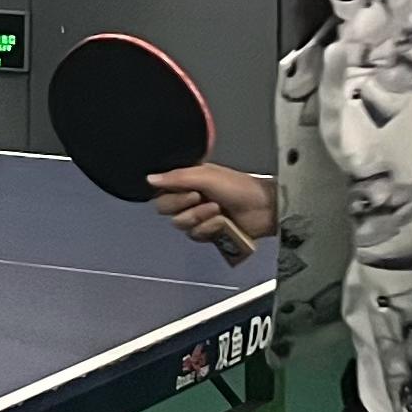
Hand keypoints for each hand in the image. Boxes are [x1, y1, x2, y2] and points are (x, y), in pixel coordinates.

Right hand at [146, 163, 275, 246]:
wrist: (263, 208)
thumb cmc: (238, 187)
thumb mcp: (206, 176)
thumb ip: (176, 177)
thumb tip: (148, 179)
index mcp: (187, 181)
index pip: (161, 191)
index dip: (171, 194)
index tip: (187, 190)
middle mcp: (189, 198)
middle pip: (166, 209)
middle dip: (184, 206)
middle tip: (200, 198)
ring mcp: (198, 216)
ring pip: (181, 224)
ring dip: (200, 217)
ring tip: (218, 210)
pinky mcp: (207, 233)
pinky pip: (195, 236)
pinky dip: (209, 229)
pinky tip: (223, 223)